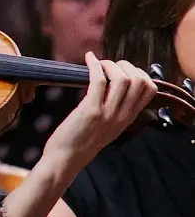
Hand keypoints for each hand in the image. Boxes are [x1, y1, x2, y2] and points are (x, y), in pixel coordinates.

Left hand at [38, 56, 156, 180]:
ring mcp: (108, 113)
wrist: (67, 157)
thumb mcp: (109, 126)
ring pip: (122, 79)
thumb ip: (116, 110)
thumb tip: (113, 87)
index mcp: (129, 118)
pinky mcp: (90, 110)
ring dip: (110, 65)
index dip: (140, 73)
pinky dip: (94, 66)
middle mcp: (122, 116)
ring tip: (100, 63)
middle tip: (111, 65)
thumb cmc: (82, 139)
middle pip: (140, 82)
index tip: (125, 69)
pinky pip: (98, 81)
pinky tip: (88, 59)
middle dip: (127, 66)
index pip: (150, 90)